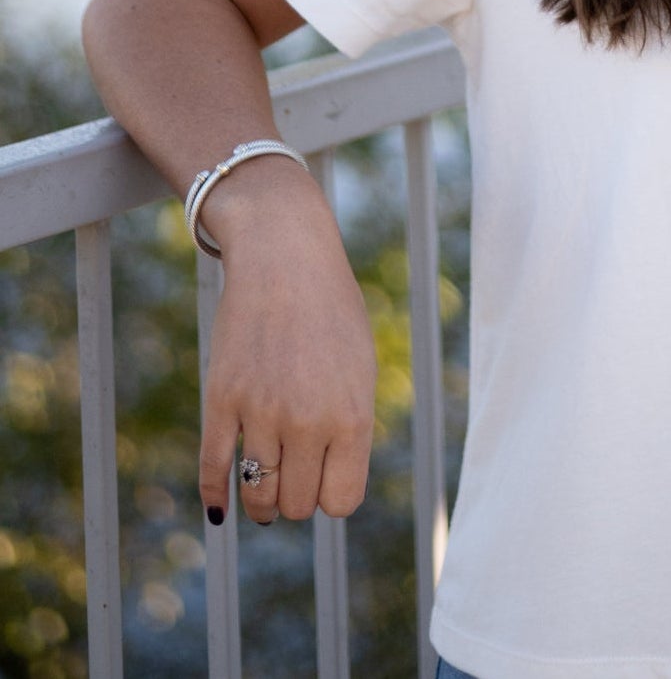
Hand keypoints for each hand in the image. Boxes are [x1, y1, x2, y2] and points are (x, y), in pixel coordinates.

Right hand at [197, 168, 376, 526]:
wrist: (285, 259)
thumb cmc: (331, 313)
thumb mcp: (360, 368)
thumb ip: (349, 426)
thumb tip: (330, 483)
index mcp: (353, 415)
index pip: (342, 501)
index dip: (332, 495)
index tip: (326, 479)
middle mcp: (308, 420)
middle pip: (297, 504)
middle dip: (297, 497)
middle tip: (295, 478)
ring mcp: (262, 411)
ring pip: (257, 495)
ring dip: (260, 504)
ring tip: (264, 499)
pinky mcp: (222, 398)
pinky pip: (214, 468)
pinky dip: (216, 496)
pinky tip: (220, 507)